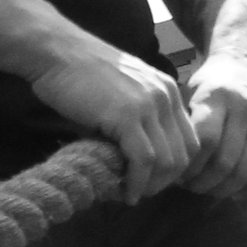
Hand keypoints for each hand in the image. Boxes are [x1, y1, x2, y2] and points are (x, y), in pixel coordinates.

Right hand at [31, 37, 202, 201]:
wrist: (56, 51)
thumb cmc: (79, 75)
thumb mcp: (122, 97)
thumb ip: (137, 124)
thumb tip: (136, 164)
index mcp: (168, 91)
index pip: (191, 140)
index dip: (176, 167)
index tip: (154, 181)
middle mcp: (166, 96)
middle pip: (185, 154)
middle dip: (166, 181)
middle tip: (143, 192)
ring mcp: (149, 105)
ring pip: (168, 161)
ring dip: (152, 186)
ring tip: (132, 195)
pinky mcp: (127, 115)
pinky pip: (143, 159)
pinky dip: (137, 182)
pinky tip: (126, 192)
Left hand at [182, 56, 246, 207]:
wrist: (246, 65)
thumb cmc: (210, 87)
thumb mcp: (189, 94)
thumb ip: (182, 126)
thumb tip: (167, 168)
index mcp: (216, 96)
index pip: (205, 141)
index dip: (189, 166)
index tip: (178, 174)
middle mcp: (245, 108)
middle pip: (225, 161)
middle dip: (203, 183)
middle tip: (191, 187)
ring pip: (246, 172)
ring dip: (223, 190)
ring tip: (209, 189)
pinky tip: (238, 195)